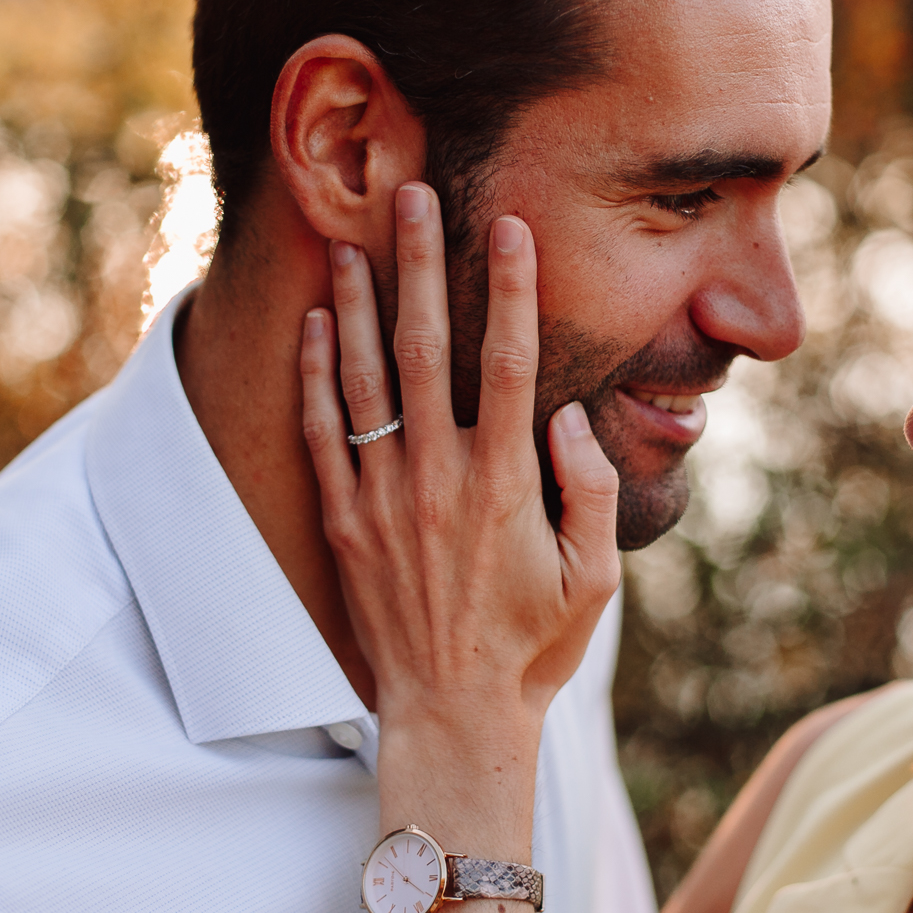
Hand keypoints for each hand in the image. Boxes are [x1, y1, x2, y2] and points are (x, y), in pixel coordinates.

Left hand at [299, 182, 622, 739]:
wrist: (451, 716)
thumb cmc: (534, 647)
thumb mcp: (596, 578)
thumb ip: (591, 490)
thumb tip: (570, 414)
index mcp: (506, 483)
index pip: (514, 362)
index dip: (512, 289)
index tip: (509, 227)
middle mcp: (439, 477)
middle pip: (428, 347)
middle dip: (421, 264)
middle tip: (412, 196)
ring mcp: (383, 497)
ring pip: (365, 378)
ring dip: (360, 301)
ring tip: (351, 237)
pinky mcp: (343, 522)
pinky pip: (322, 433)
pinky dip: (316, 374)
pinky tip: (317, 323)